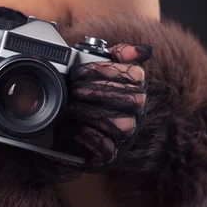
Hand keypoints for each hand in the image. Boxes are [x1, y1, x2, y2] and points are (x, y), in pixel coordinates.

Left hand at [63, 42, 150, 172]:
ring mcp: (125, 135)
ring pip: (122, 124)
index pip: (136, 76)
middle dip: (98, 92)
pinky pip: (108, 148)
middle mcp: (136, 113)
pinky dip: (90, 137)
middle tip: (73, 89)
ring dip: (92, 114)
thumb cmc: (85, 98)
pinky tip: (76, 129)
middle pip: (132, 100)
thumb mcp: (99, 71)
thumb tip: (144, 51)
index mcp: (136, 89)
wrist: (61, 132)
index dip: (106, 71)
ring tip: (71, 108)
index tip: (79, 71)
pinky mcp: (110, 155)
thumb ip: (118, 55)